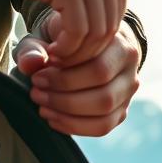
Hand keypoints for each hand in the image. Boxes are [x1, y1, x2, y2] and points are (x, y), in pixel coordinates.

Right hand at [0, 0, 127, 62]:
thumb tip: (113, 29)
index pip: (117, 17)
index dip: (97, 42)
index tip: (75, 53)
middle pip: (109, 28)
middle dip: (87, 53)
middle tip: (66, 63)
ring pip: (95, 34)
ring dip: (76, 55)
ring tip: (57, 59)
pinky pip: (76, 32)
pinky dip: (65, 49)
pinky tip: (51, 52)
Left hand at [16, 12, 140, 135]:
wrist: (88, 45)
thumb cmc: (66, 40)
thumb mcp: (48, 36)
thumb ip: (34, 47)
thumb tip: (31, 64)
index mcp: (119, 42)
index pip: (96, 65)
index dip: (64, 74)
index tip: (38, 74)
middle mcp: (131, 67)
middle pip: (104, 92)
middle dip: (64, 96)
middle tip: (36, 91)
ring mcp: (128, 91)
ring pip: (105, 112)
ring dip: (68, 113)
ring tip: (42, 105)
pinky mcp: (121, 111)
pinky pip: (102, 126)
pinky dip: (75, 126)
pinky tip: (53, 118)